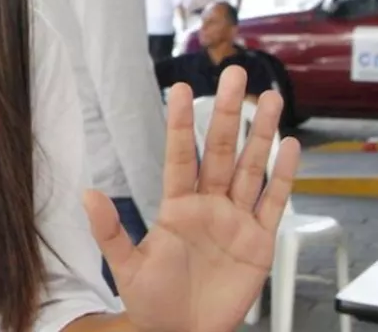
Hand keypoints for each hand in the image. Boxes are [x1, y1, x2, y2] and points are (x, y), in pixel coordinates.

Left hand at [87, 67, 300, 331]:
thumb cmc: (153, 302)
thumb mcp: (127, 266)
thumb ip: (110, 230)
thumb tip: (88, 195)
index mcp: (177, 206)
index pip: (181, 155)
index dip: (181, 123)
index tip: (180, 90)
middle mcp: (209, 206)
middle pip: (222, 150)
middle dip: (228, 112)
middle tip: (235, 74)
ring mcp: (236, 221)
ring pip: (252, 168)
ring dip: (261, 134)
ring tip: (269, 99)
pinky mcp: (259, 242)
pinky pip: (273, 203)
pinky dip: (283, 176)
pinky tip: (289, 147)